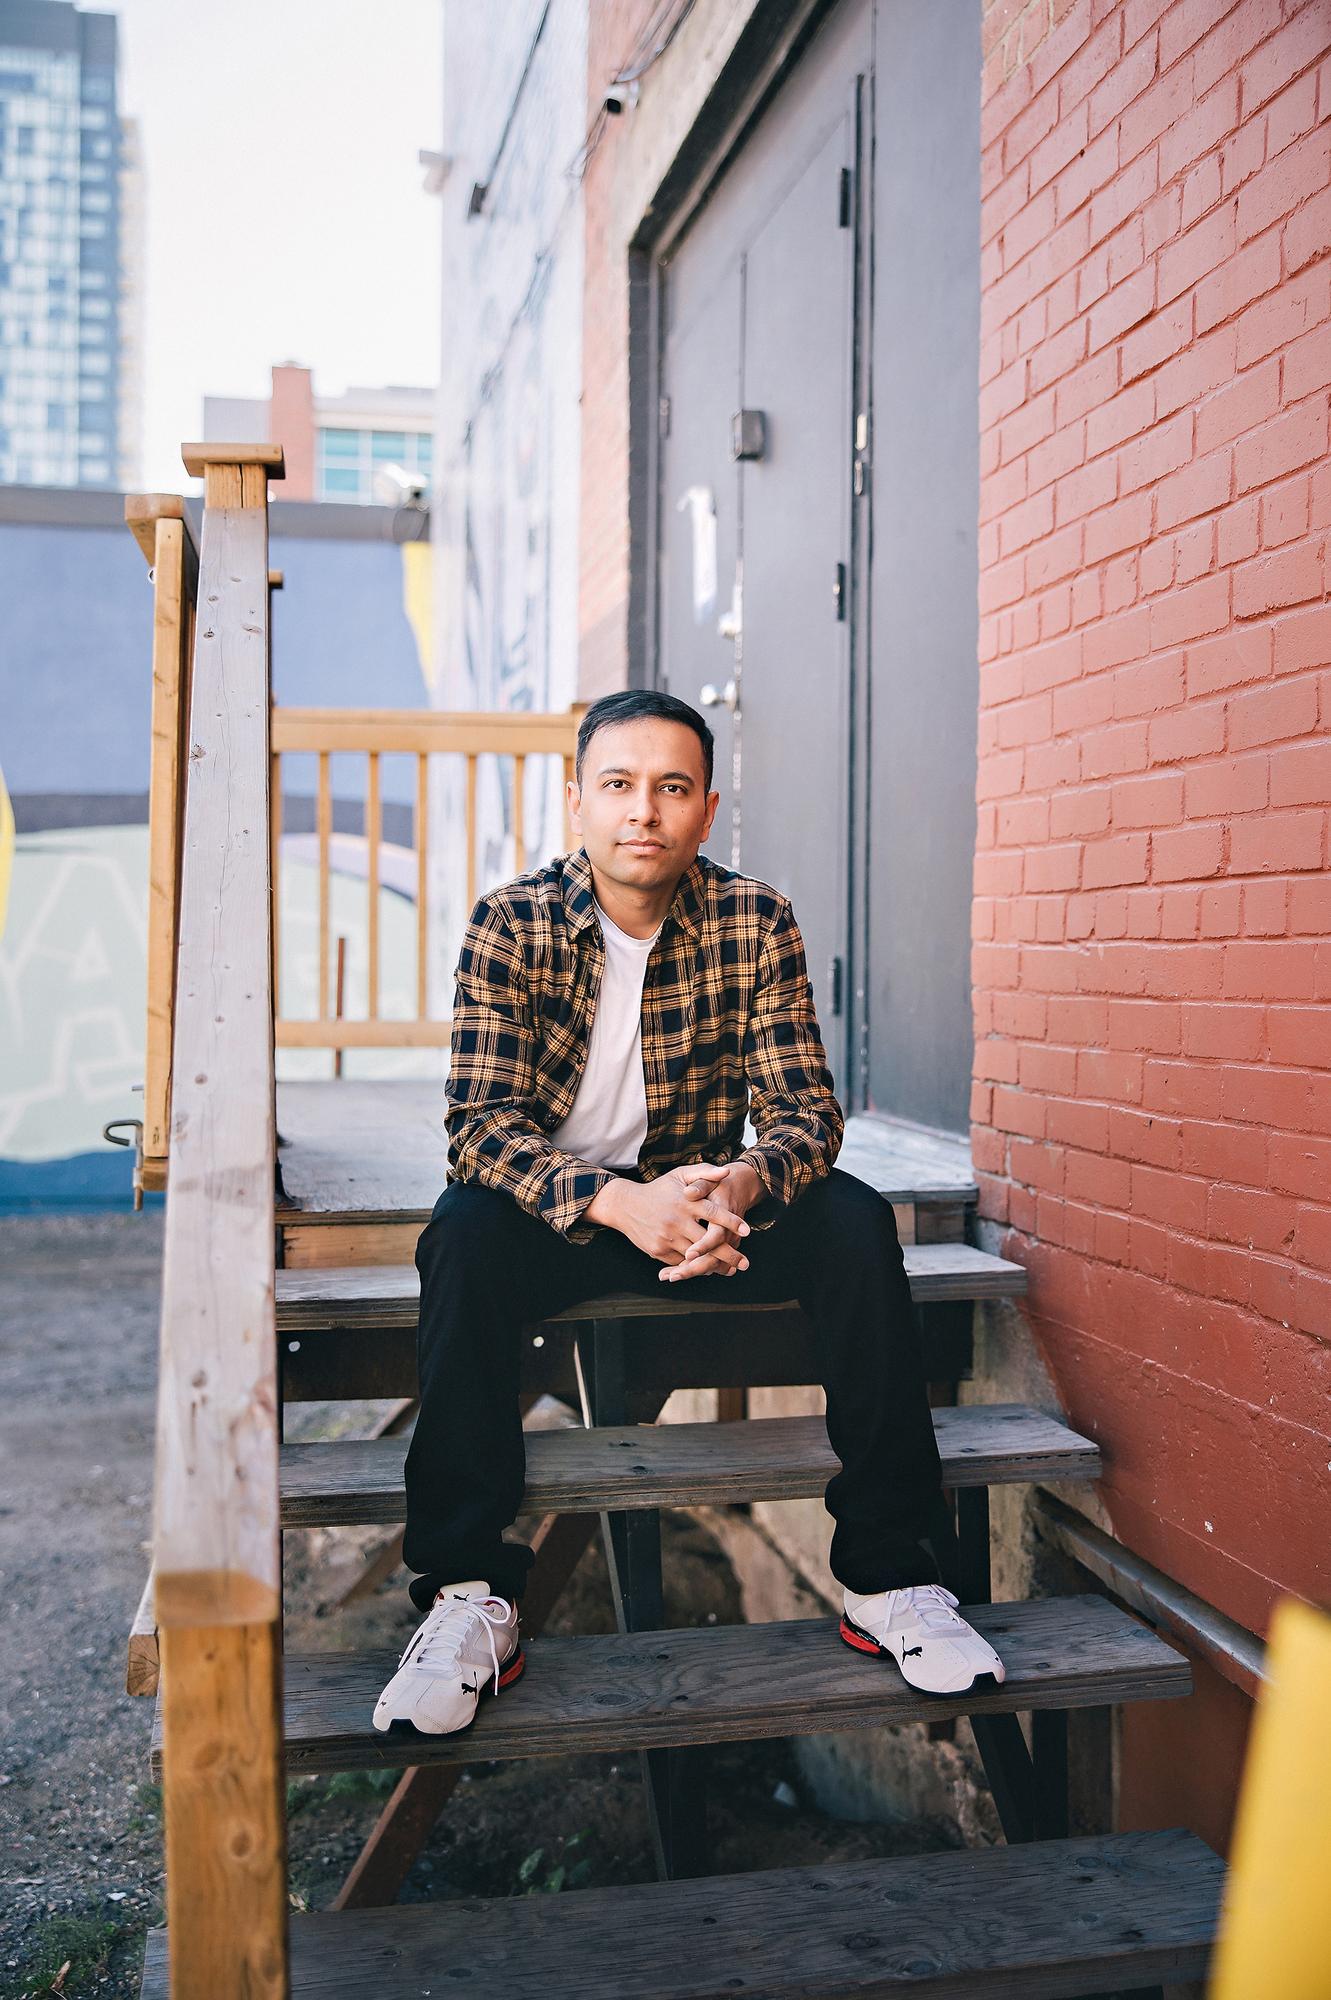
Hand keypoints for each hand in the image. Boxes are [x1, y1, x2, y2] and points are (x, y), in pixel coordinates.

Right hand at [599, 1162, 751, 1273]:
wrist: (625, 1205)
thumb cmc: (659, 1189)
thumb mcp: (680, 1175)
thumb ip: (705, 1173)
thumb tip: (727, 1172)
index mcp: (685, 1202)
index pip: (713, 1213)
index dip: (731, 1222)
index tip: (747, 1231)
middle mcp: (676, 1221)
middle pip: (708, 1242)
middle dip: (729, 1254)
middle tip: (745, 1263)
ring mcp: (666, 1237)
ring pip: (695, 1256)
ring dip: (713, 1264)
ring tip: (729, 1269)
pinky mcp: (657, 1250)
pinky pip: (680, 1262)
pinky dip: (694, 1266)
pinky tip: (707, 1268)